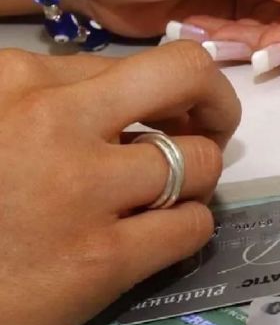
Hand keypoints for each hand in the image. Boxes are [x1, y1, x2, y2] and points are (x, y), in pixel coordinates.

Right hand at [0, 42, 240, 324]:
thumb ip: (48, 99)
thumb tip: (131, 98)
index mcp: (17, 81)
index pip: (131, 65)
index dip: (157, 93)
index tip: (160, 114)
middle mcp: (55, 122)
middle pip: (186, 75)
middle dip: (215, 99)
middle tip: (209, 126)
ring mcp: (83, 190)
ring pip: (200, 160)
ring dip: (197, 177)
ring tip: (169, 194)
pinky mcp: (102, 259)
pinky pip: (194, 227)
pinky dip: (189, 227)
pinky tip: (160, 234)